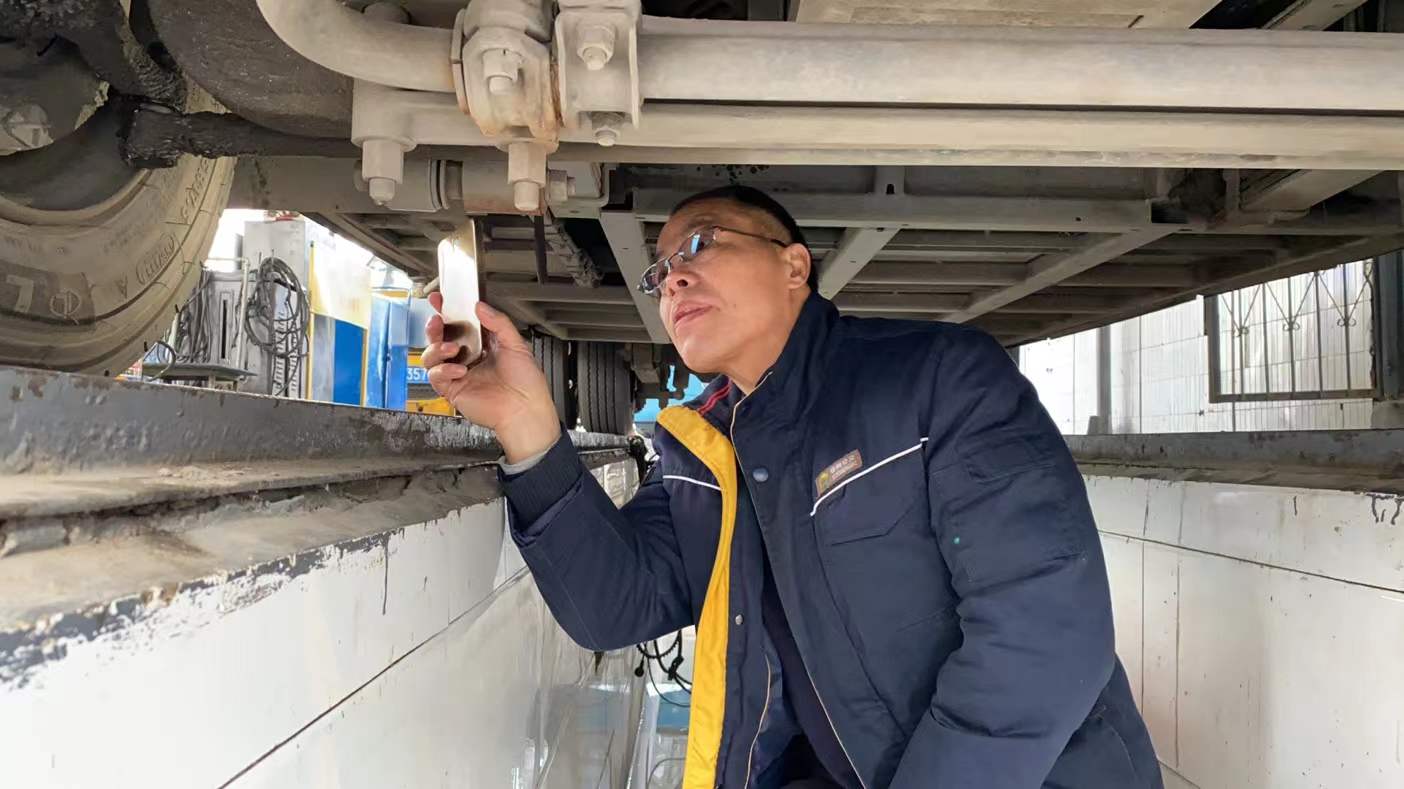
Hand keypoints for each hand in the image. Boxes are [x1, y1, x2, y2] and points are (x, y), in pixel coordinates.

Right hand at [420, 294, 561, 461]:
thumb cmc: (526, 383)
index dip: (449, 311)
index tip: (440, 299)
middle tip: (437, 320)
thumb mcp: (516, 344)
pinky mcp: (452, 390)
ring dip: (436, 348)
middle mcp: (469, 357)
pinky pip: (436, 376)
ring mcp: (459, 373)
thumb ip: (498, 322)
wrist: (524, 410)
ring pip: (432, 355)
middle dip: (435, 327)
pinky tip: (458, 370)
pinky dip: (443, 370)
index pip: (461, 323)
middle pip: (441, 337)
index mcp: (484, 344)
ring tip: (450, 348)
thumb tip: (480, 306)